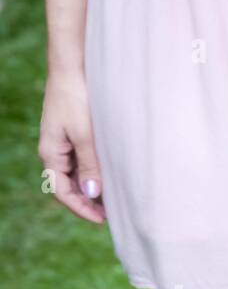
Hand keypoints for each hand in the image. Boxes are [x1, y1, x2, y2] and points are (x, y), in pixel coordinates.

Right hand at [38, 70, 104, 223]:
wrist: (73, 68)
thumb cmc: (76, 98)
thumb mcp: (84, 134)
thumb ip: (89, 164)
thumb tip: (93, 193)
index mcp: (50, 153)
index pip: (61, 191)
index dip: (80, 209)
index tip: (102, 220)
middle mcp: (56, 152)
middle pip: (70, 187)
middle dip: (88, 203)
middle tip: (113, 216)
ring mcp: (66, 145)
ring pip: (79, 176)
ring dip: (94, 190)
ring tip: (117, 203)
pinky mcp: (77, 137)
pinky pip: (85, 163)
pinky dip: (98, 175)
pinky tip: (114, 180)